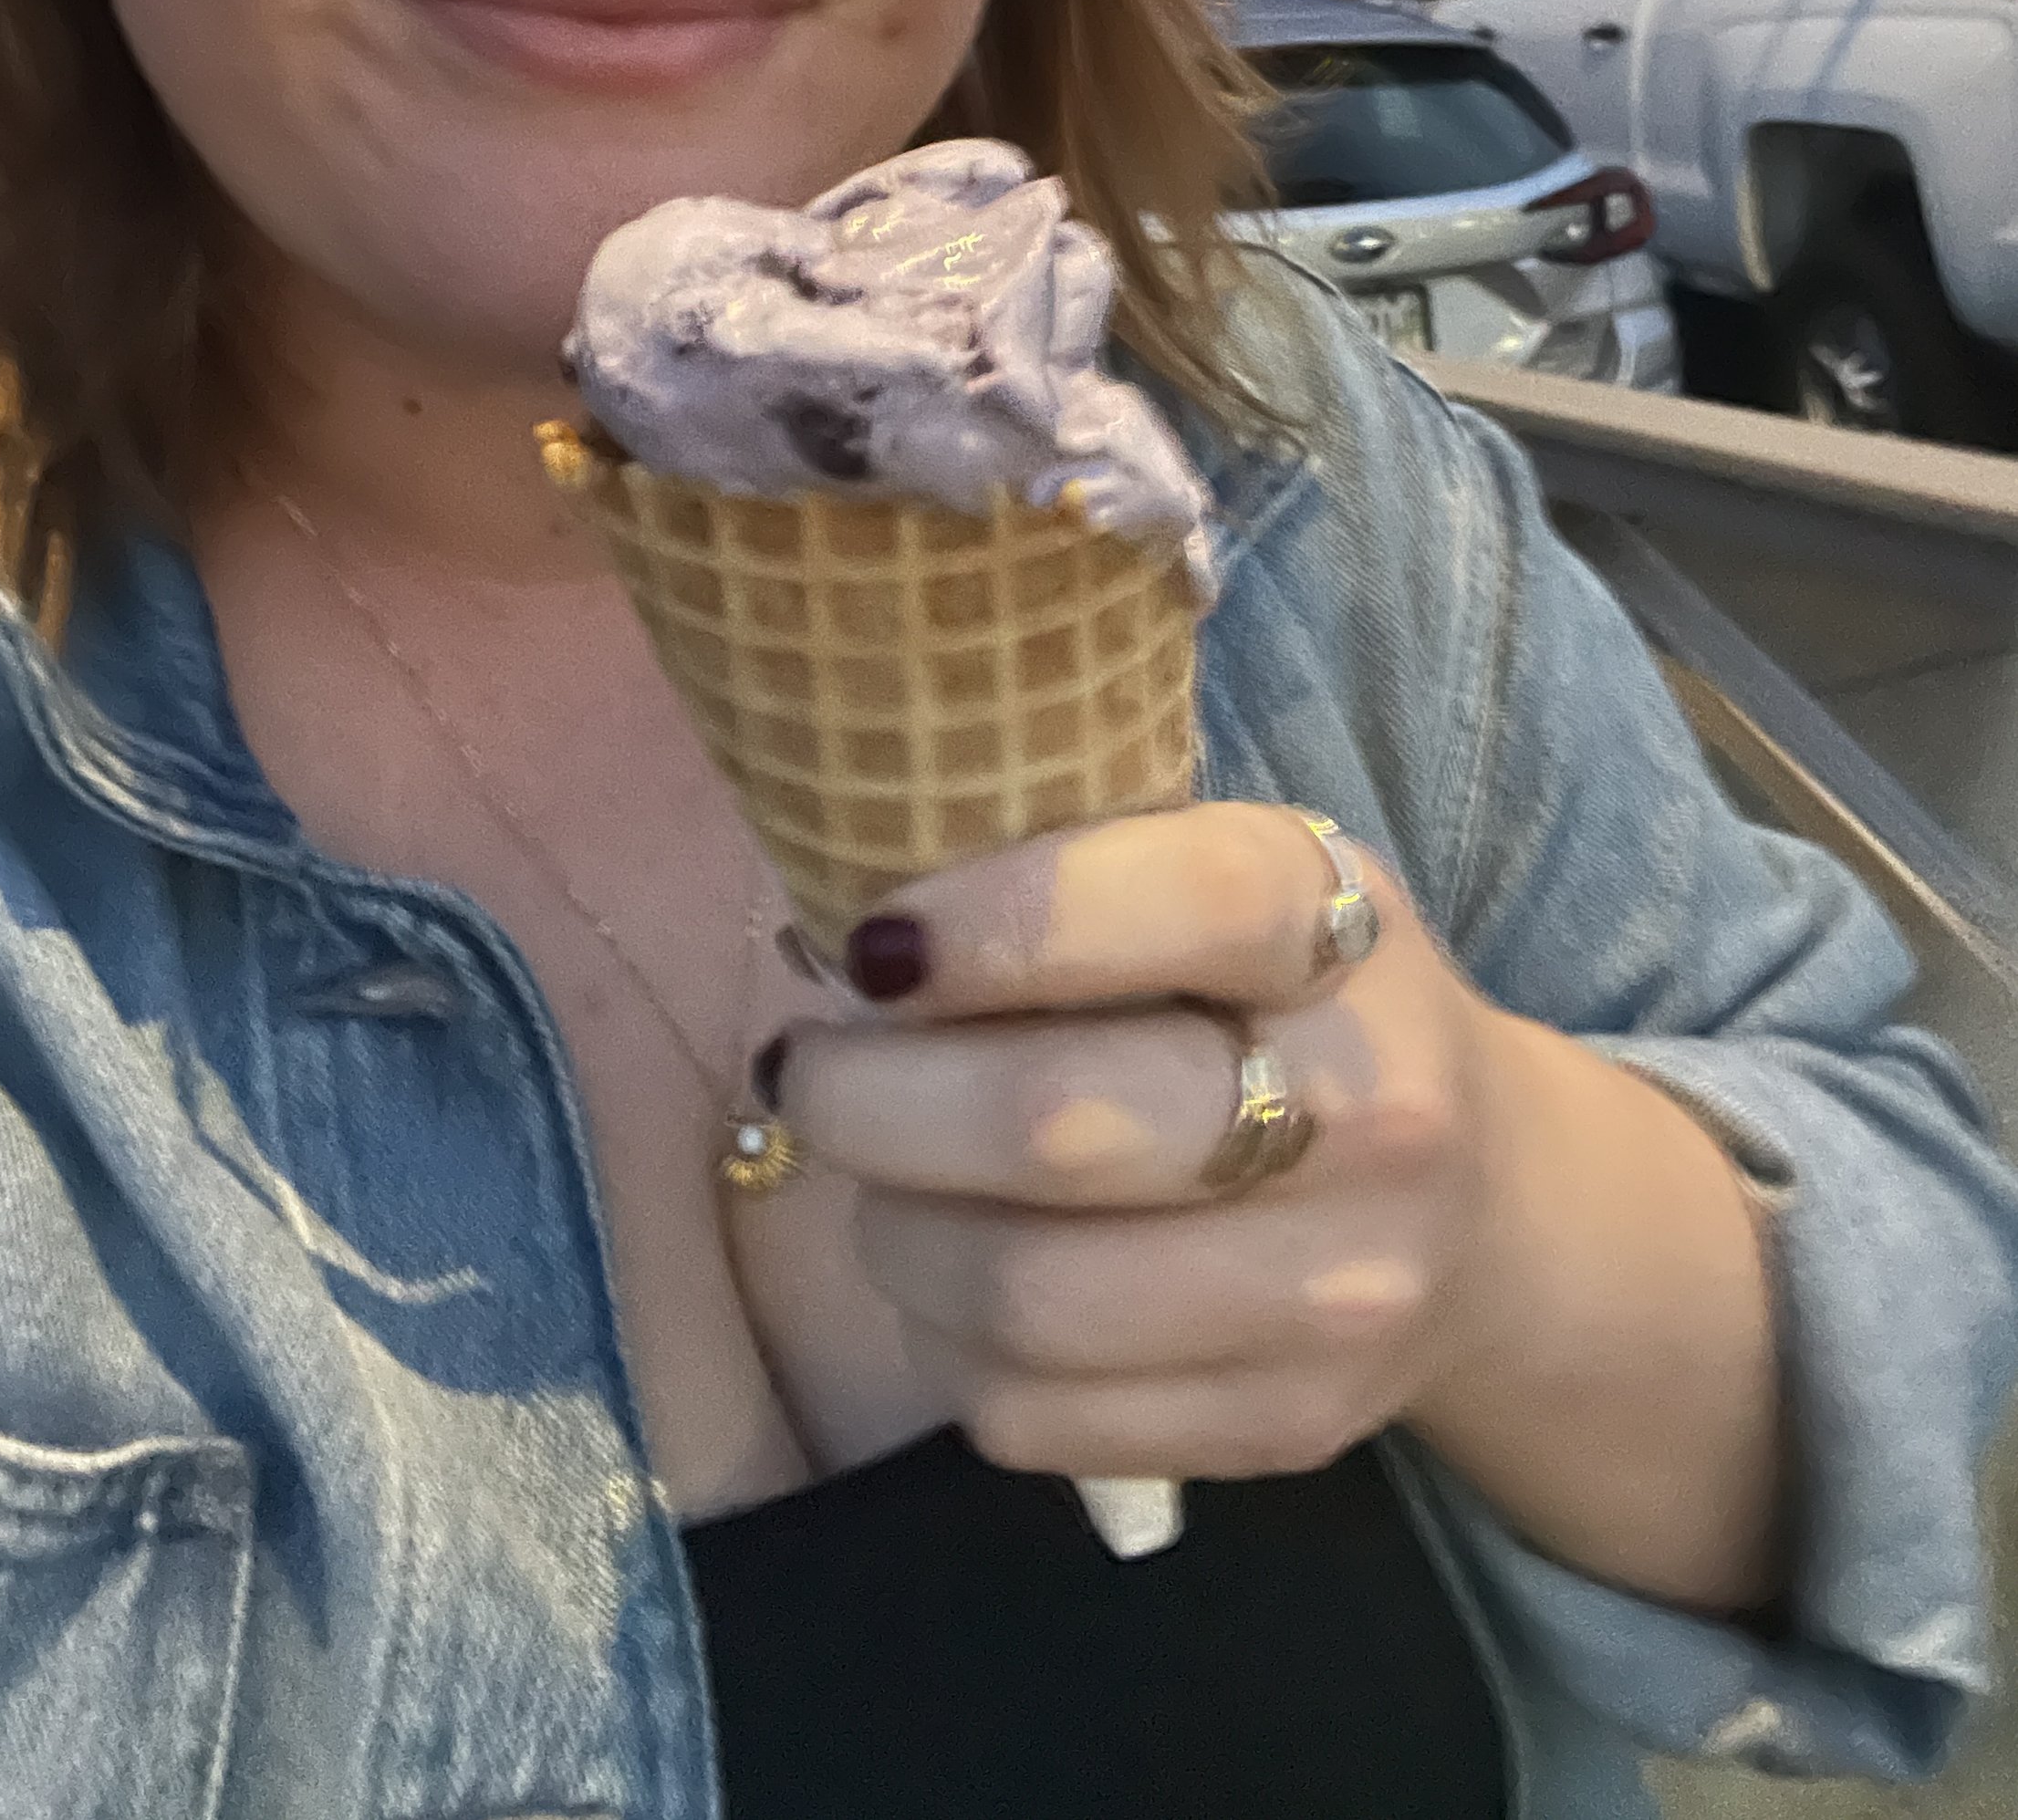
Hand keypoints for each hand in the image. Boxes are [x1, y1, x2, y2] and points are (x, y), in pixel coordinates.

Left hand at [772, 799, 1513, 1485]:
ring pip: (1022, 1295)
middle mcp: (1372, 1111)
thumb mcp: (1231, 876)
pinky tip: (952, 1276)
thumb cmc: (1291, 1002)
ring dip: (891, 1233)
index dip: (994, 922)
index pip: (1180, 902)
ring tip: (875, 1178)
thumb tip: (850, 934)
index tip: (872, 945)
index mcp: (1339, 928)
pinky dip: (944, 1346)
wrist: (1484, 1208)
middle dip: (872, 1100)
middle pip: (1056, 1124)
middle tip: (812, 1070)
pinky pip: (1031, 1413)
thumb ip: (1077, 868)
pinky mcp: (1286, 1429)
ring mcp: (1338, 1292)